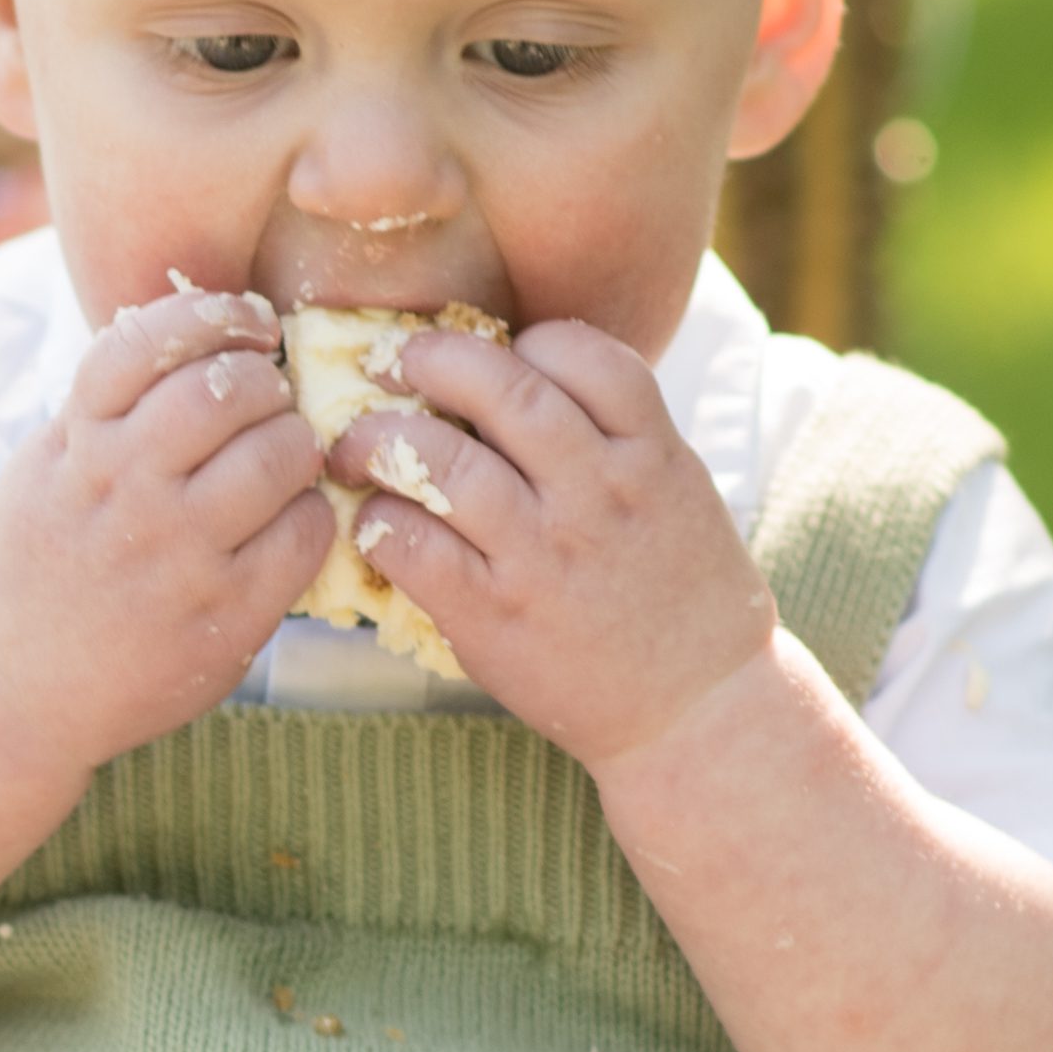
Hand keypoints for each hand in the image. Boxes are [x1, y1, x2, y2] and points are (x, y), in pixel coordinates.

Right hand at [0, 283, 328, 776]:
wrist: (13, 686)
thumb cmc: (44, 561)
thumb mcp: (44, 466)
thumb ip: (104, 407)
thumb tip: (198, 331)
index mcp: (77, 446)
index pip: (148, 342)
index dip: (213, 314)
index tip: (247, 324)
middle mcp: (123, 493)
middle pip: (228, 390)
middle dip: (267, 382)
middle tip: (270, 402)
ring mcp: (176, 557)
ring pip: (277, 456)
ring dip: (297, 443)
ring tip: (284, 457)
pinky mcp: (223, 616)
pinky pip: (302, 534)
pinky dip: (310, 512)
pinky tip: (289, 518)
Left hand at [334, 322, 779, 769]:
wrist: (697, 710)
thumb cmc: (685, 596)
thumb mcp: (679, 491)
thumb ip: (616, 435)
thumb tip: (521, 377)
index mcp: (652, 455)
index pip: (582, 354)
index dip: (530, 341)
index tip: (502, 352)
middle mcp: (598, 494)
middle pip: (503, 390)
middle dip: (432, 359)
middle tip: (395, 362)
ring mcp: (544, 555)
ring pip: (442, 462)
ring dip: (380, 440)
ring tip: (355, 444)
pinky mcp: (494, 615)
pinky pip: (412, 546)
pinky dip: (377, 522)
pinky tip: (373, 521)